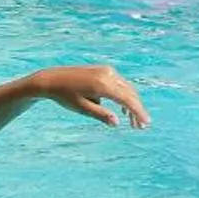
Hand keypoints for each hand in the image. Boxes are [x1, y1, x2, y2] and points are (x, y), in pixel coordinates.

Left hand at [34, 66, 149, 127]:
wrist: (52, 79)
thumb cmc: (65, 96)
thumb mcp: (82, 109)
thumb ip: (101, 115)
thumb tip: (116, 123)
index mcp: (102, 85)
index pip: (126, 100)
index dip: (138, 112)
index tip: (146, 123)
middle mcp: (108, 75)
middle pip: (130, 94)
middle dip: (136, 110)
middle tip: (140, 127)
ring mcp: (107, 71)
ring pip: (126, 89)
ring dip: (131, 104)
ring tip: (132, 121)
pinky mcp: (104, 70)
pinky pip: (119, 84)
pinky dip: (123, 96)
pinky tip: (122, 109)